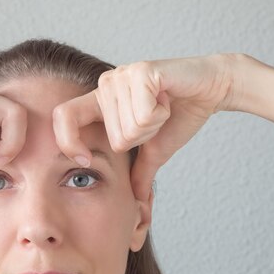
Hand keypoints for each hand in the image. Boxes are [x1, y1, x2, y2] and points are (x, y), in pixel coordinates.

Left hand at [53, 54, 237, 200]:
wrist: (210, 90)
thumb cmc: (179, 115)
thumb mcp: (154, 150)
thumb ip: (138, 172)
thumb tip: (134, 201)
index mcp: (100, 103)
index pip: (62, 118)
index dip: (69, 143)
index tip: (87, 160)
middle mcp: (106, 86)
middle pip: (115, 139)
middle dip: (143, 138)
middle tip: (156, 118)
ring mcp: (121, 76)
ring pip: (130, 129)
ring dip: (155, 125)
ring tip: (163, 106)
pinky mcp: (141, 72)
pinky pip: (144, 115)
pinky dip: (162, 114)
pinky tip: (168, 99)